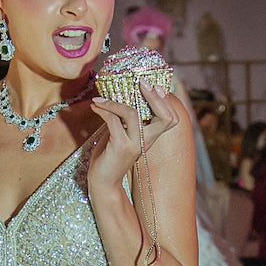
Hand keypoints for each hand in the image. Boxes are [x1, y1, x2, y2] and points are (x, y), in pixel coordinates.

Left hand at [88, 79, 179, 193]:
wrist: (103, 183)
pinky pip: (113, 120)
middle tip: (140, 82)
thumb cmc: (110, 158)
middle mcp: (147, 142)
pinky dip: (103, 110)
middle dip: (154, 96)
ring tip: (100, 99)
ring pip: (133, 113)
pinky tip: (95, 107)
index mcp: (151, 138)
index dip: (166, 101)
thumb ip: (126, 120)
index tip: (154, 86)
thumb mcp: (122, 136)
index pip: (171, 118)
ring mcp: (135, 145)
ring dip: (114, 102)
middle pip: (165, 116)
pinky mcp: (120, 147)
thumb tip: (121, 96)